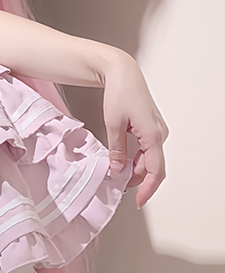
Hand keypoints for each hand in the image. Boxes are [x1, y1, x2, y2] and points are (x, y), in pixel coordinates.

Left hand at [103, 52, 167, 207]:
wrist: (122, 72)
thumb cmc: (119, 93)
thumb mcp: (113, 124)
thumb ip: (117, 150)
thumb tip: (117, 171)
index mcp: (153, 135)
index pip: (156, 170)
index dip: (148, 188)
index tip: (138, 200)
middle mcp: (159, 134)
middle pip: (152, 166)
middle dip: (137, 179)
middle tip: (118, 185)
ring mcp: (156, 130)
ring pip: (149, 158)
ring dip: (136, 168)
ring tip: (117, 173)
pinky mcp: (151, 126)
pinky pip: (147, 149)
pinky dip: (137, 158)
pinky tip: (123, 160)